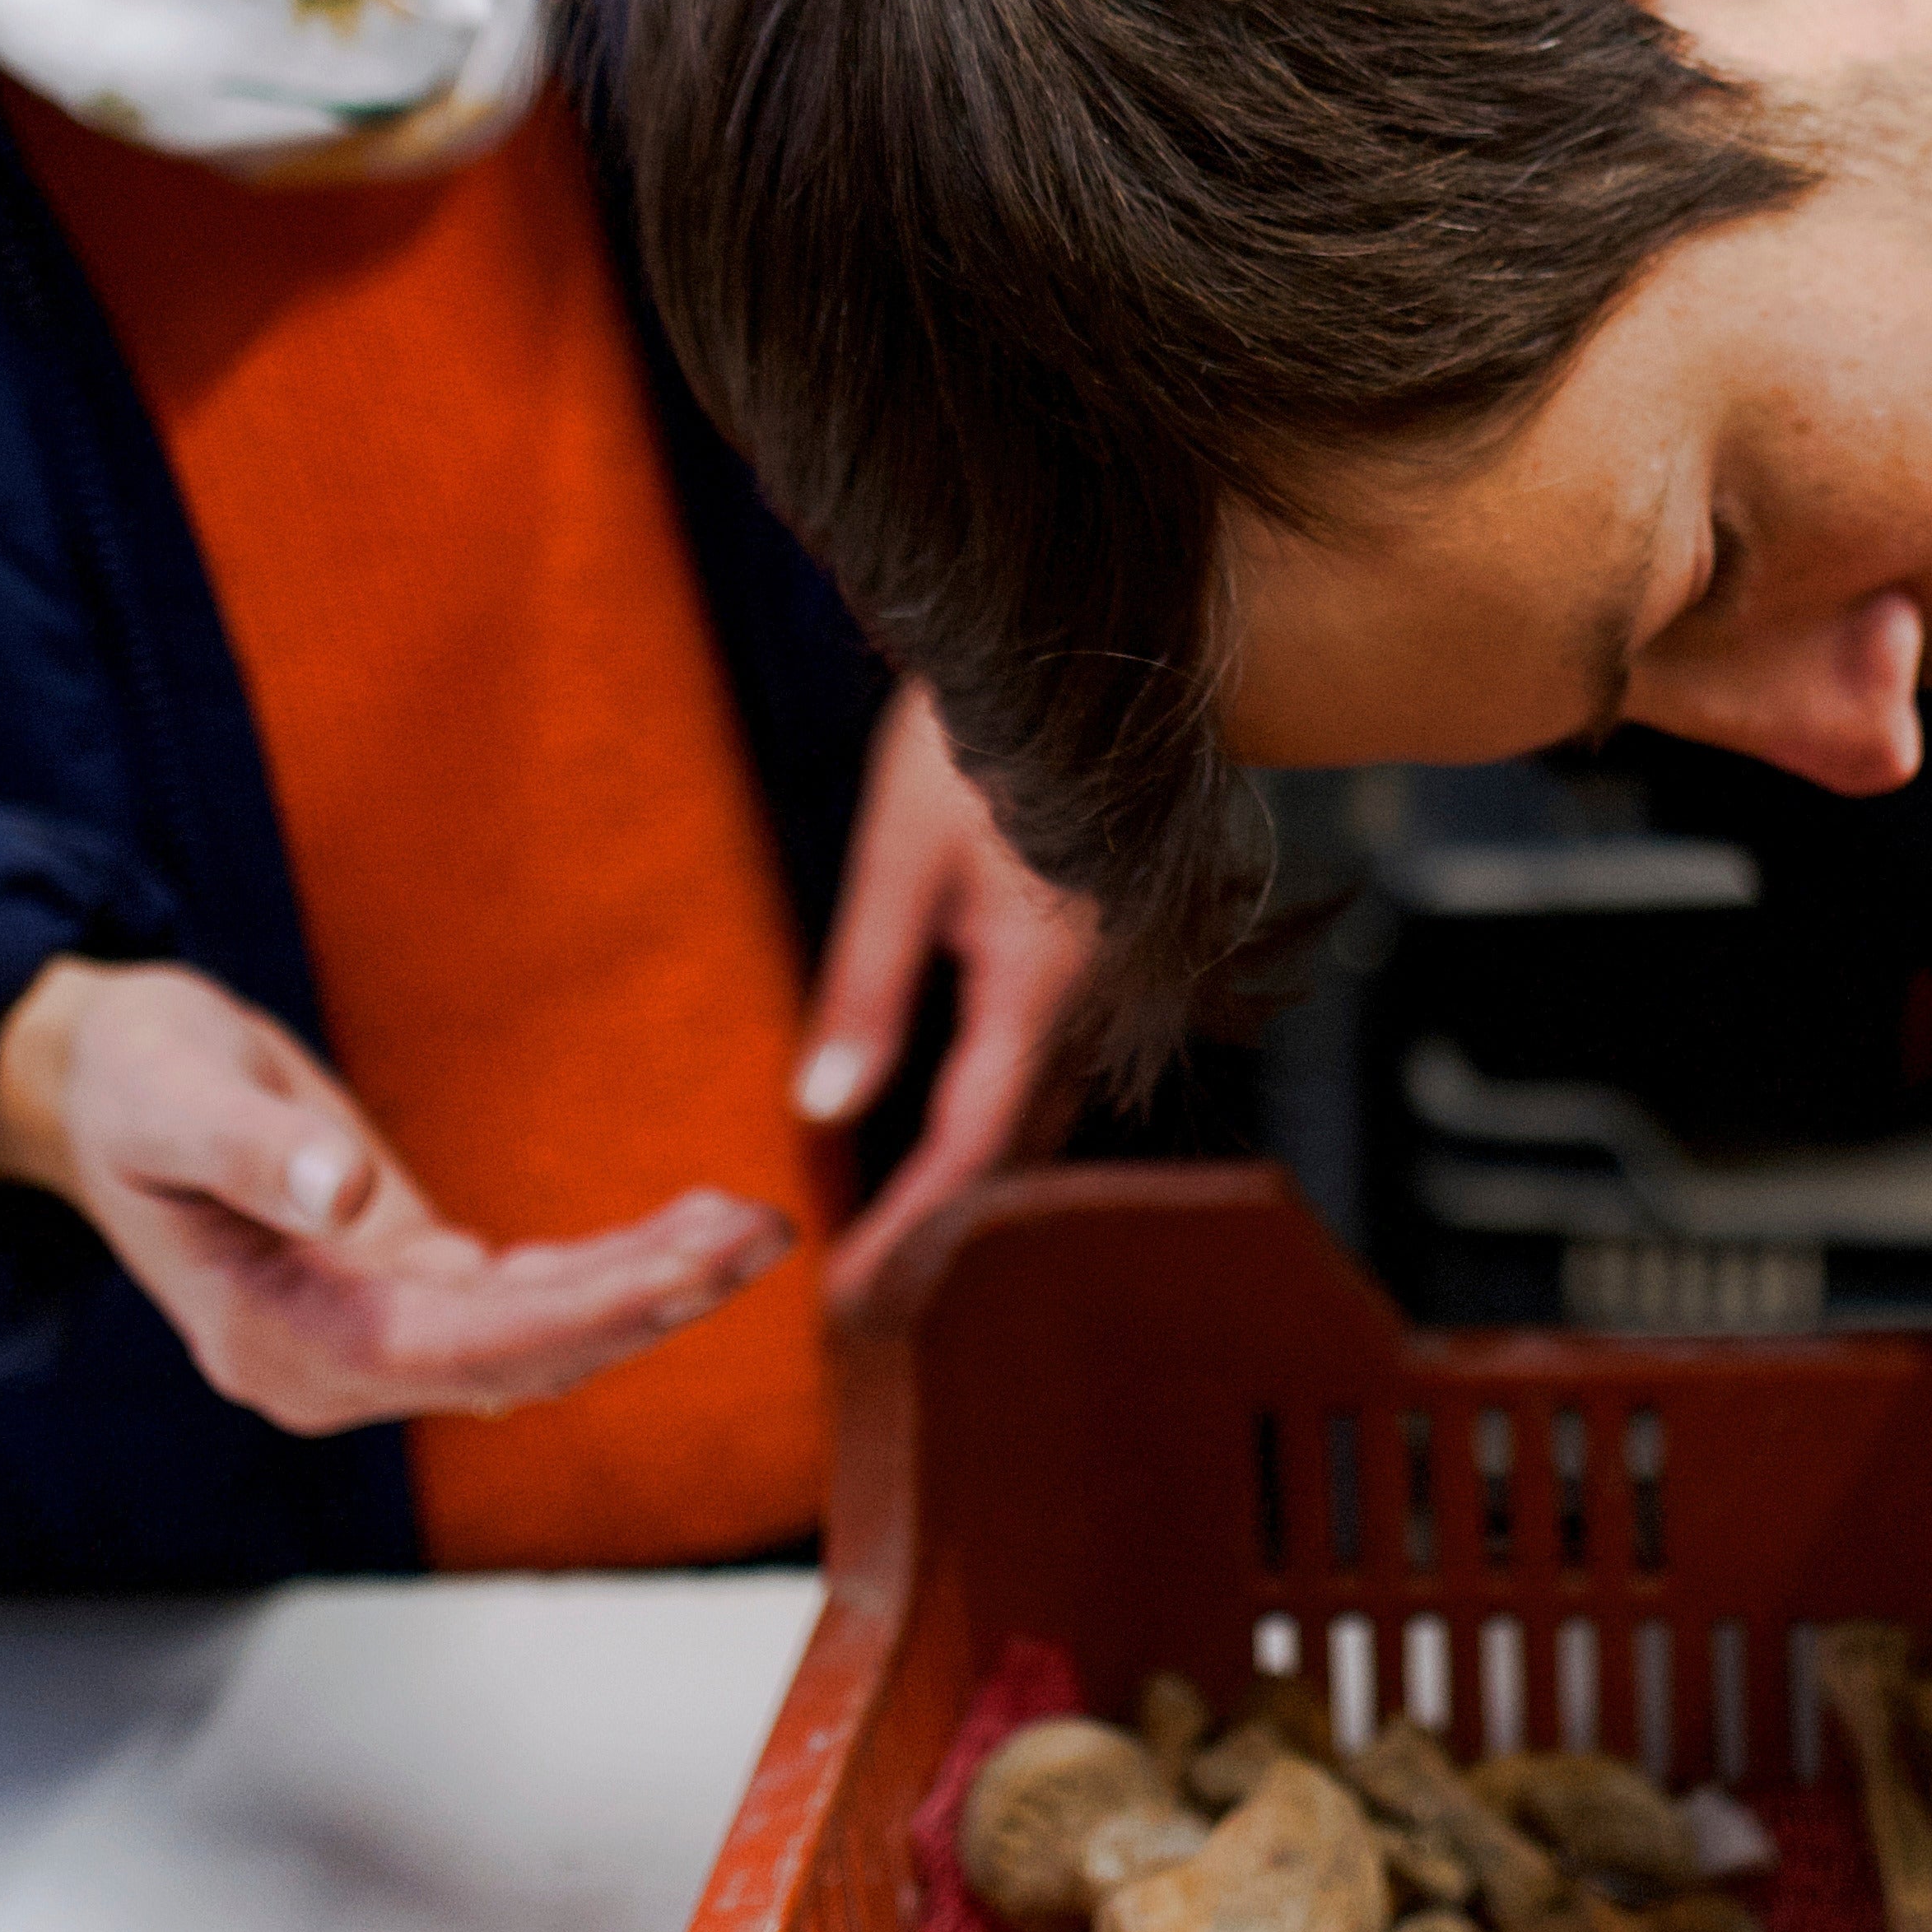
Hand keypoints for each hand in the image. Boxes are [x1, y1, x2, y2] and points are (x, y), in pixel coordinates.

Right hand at [0, 956, 789, 1435]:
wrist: (99, 1084)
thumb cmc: (127, 1080)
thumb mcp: (168, 1093)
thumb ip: (253, 1149)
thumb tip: (339, 1197)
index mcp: (273, 1340)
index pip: (453, 1349)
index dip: (577, 1313)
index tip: (686, 1271)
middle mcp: (328, 1364)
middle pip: (516, 1356)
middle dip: (644, 1302)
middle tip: (760, 1233)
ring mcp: (369, 1337)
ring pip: (536, 1339)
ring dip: (646, 1289)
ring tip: (752, 1226)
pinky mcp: (402, 1294)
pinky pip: (525, 1303)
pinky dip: (608, 1271)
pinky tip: (688, 1233)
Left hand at [795, 679, 1099, 1318]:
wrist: (1082, 641)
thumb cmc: (980, 732)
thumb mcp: (897, 857)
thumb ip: (865, 988)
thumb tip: (821, 1109)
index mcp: (1039, 980)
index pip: (976, 1144)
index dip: (917, 1227)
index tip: (857, 1289)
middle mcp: (1091, 992)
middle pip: (1021, 1143)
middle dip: (947, 1223)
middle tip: (870, 1284)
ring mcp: (1110, 971)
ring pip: (1049, 1105)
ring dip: (980, 1172)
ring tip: (903, 1225)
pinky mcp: (1105, 946)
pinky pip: (1061, 1058)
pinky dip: (1010, 1111)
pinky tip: (962, 1120)